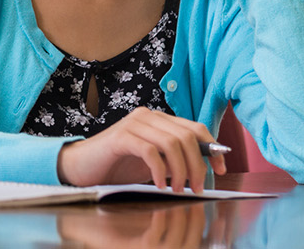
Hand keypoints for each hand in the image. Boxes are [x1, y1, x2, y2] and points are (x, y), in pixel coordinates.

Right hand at [56, 108, 225, 192]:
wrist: (82, 167)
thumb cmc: (118, 166)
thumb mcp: (155, 162)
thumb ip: (176, 159)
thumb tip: (206, 168)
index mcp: (158, 119)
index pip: (195, 128)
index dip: (212, 148)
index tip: (221, 170)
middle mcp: (148, 115)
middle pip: (187, 136)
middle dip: (198, 165)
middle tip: (196, 188)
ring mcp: (133, 123)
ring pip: (172, 143)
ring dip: (181, 170)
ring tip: (178, 189)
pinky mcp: (121, 137)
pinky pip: (151, 151)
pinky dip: (160, 171)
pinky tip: (158, 185)